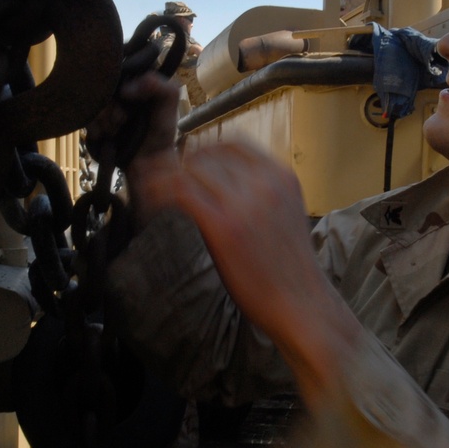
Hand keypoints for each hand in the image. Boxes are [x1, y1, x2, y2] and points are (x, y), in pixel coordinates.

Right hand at [87, 72, 181, 224]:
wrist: (148, 163)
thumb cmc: (161, 132)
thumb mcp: (169, 102)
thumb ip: (158, 85)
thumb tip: (126, 88)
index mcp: (135, 80)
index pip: (118, 69)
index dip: (120, 84)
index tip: (127, 97)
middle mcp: (118, 90)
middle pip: (101, 86)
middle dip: (109, 106)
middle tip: (121, 120)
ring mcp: (104, 106)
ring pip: (91, 102)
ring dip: (102, 118)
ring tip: (114, 131)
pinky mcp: (94, 122)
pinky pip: (83, 116)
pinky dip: (92, 126)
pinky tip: (103, 135)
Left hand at [147, 141, 360, 405]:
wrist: (302, 304)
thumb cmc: (290, 270)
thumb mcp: (283, 216)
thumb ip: (258, 196)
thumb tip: (219, 189)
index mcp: (281, 176)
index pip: (234, 143)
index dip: (203, 148)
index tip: (186, 161)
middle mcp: (264, 181)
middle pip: (207, 155)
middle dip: (178, 163)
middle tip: (157, 176)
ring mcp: (244, 201)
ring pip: (190, 170)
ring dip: (163, 176)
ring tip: (146, 188)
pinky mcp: (223, 224)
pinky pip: (180, 192)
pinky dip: (158, 192)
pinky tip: (149, 202)